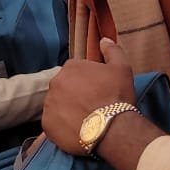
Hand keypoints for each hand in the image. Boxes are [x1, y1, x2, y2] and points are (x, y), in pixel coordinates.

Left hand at [42, 39, 135, 155]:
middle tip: (91, 105)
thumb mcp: (122, 67)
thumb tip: (103, 40)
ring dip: (67, 110)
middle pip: (64, 88)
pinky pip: (54, 123)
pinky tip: (77, 129)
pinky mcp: (47, 125)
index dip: (86, 81)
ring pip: (57, 105)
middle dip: (75, 94)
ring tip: (85, 119)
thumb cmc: (117, 95)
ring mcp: (49, 105)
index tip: (96, 90)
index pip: (75, 71)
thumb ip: (112, 50)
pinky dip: (62, 126)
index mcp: (70, 67)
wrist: (113, 128)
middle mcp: (55, 83)